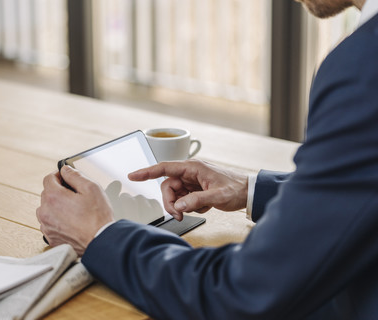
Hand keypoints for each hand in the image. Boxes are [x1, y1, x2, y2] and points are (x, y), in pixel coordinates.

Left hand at [36, 166, 114, 255]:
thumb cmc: (98, 217)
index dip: (58, 175)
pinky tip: (71, 221)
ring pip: (47, 209)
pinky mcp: (50, 237)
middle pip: (47, 194)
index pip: (48, 178)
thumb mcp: (91, 188)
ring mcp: (46, 226)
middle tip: (75, 195)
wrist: (100, 241)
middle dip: (59, 191)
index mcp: (53, 197)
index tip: (66, 177)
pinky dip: (57, 220)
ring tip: (73, 210)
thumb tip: (65, 170)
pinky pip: (50, 223)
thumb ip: (75, 175)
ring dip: (56, 206)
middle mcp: (45, 211)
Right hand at [128, 159, 247, 220]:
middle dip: (170, 202)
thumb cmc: (236, 188)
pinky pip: (183, 200)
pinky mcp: (195, 190)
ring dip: (180, 206)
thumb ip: (196, 200)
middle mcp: (189, 173)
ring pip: (174, 195)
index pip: (164, 168)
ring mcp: (192, 182)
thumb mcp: (217, 196)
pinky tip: (203, 207)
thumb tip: (179, 206)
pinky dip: (189, 207)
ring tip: (194, 211)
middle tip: (179, 214)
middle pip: (167, 187)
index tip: (133, 176)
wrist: (248, 193)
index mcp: (192, 168)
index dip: (147, 172)